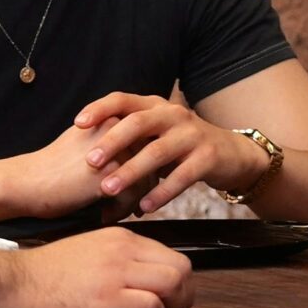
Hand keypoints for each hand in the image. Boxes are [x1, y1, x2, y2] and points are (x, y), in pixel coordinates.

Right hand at [1, 118, 136, 219]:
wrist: (27, 181)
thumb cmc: (53, 167)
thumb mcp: (84, 141)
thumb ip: (111, 141)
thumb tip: (142, 157)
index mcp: (110, 117)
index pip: (146, 143)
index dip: (143, 168)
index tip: (130, 186)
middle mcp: (116, 129)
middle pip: (151, 162)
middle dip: (143, 187)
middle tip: (133, 205)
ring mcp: (115, 150)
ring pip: (146, 180)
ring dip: (134, 200)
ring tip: (116, 211)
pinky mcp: (110, 173)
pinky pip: (134, 197)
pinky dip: (121, 211)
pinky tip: (104, 216)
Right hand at [2, 226, 193, 307]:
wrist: (16, 283)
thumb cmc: (48, 274)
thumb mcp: (91, 251)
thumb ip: (120, 259)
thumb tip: (146, 281)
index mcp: (122, 239)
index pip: (173, 256)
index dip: (177, 283)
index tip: (166, 301)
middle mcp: (124, 251)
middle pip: (182, 268)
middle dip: (184, 296)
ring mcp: (116, 274)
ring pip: (174, 284)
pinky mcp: (107, 299)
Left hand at [75, 93, 266, 213]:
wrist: (230, 154)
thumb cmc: (180, 146)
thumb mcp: (155, 133)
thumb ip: (127, 136)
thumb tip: (83, 148)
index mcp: (155, 105)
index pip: (123, 99)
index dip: (99, 109)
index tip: (77, 125)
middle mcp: (173, 114)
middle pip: (138, 123)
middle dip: (112, 142)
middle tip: (90, 162)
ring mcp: (192, 135)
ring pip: (158, 152)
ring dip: (131, 172)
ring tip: (110, 189)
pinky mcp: (208, 157)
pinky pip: (181, 177)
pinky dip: (161, 193)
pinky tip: (144, 207)